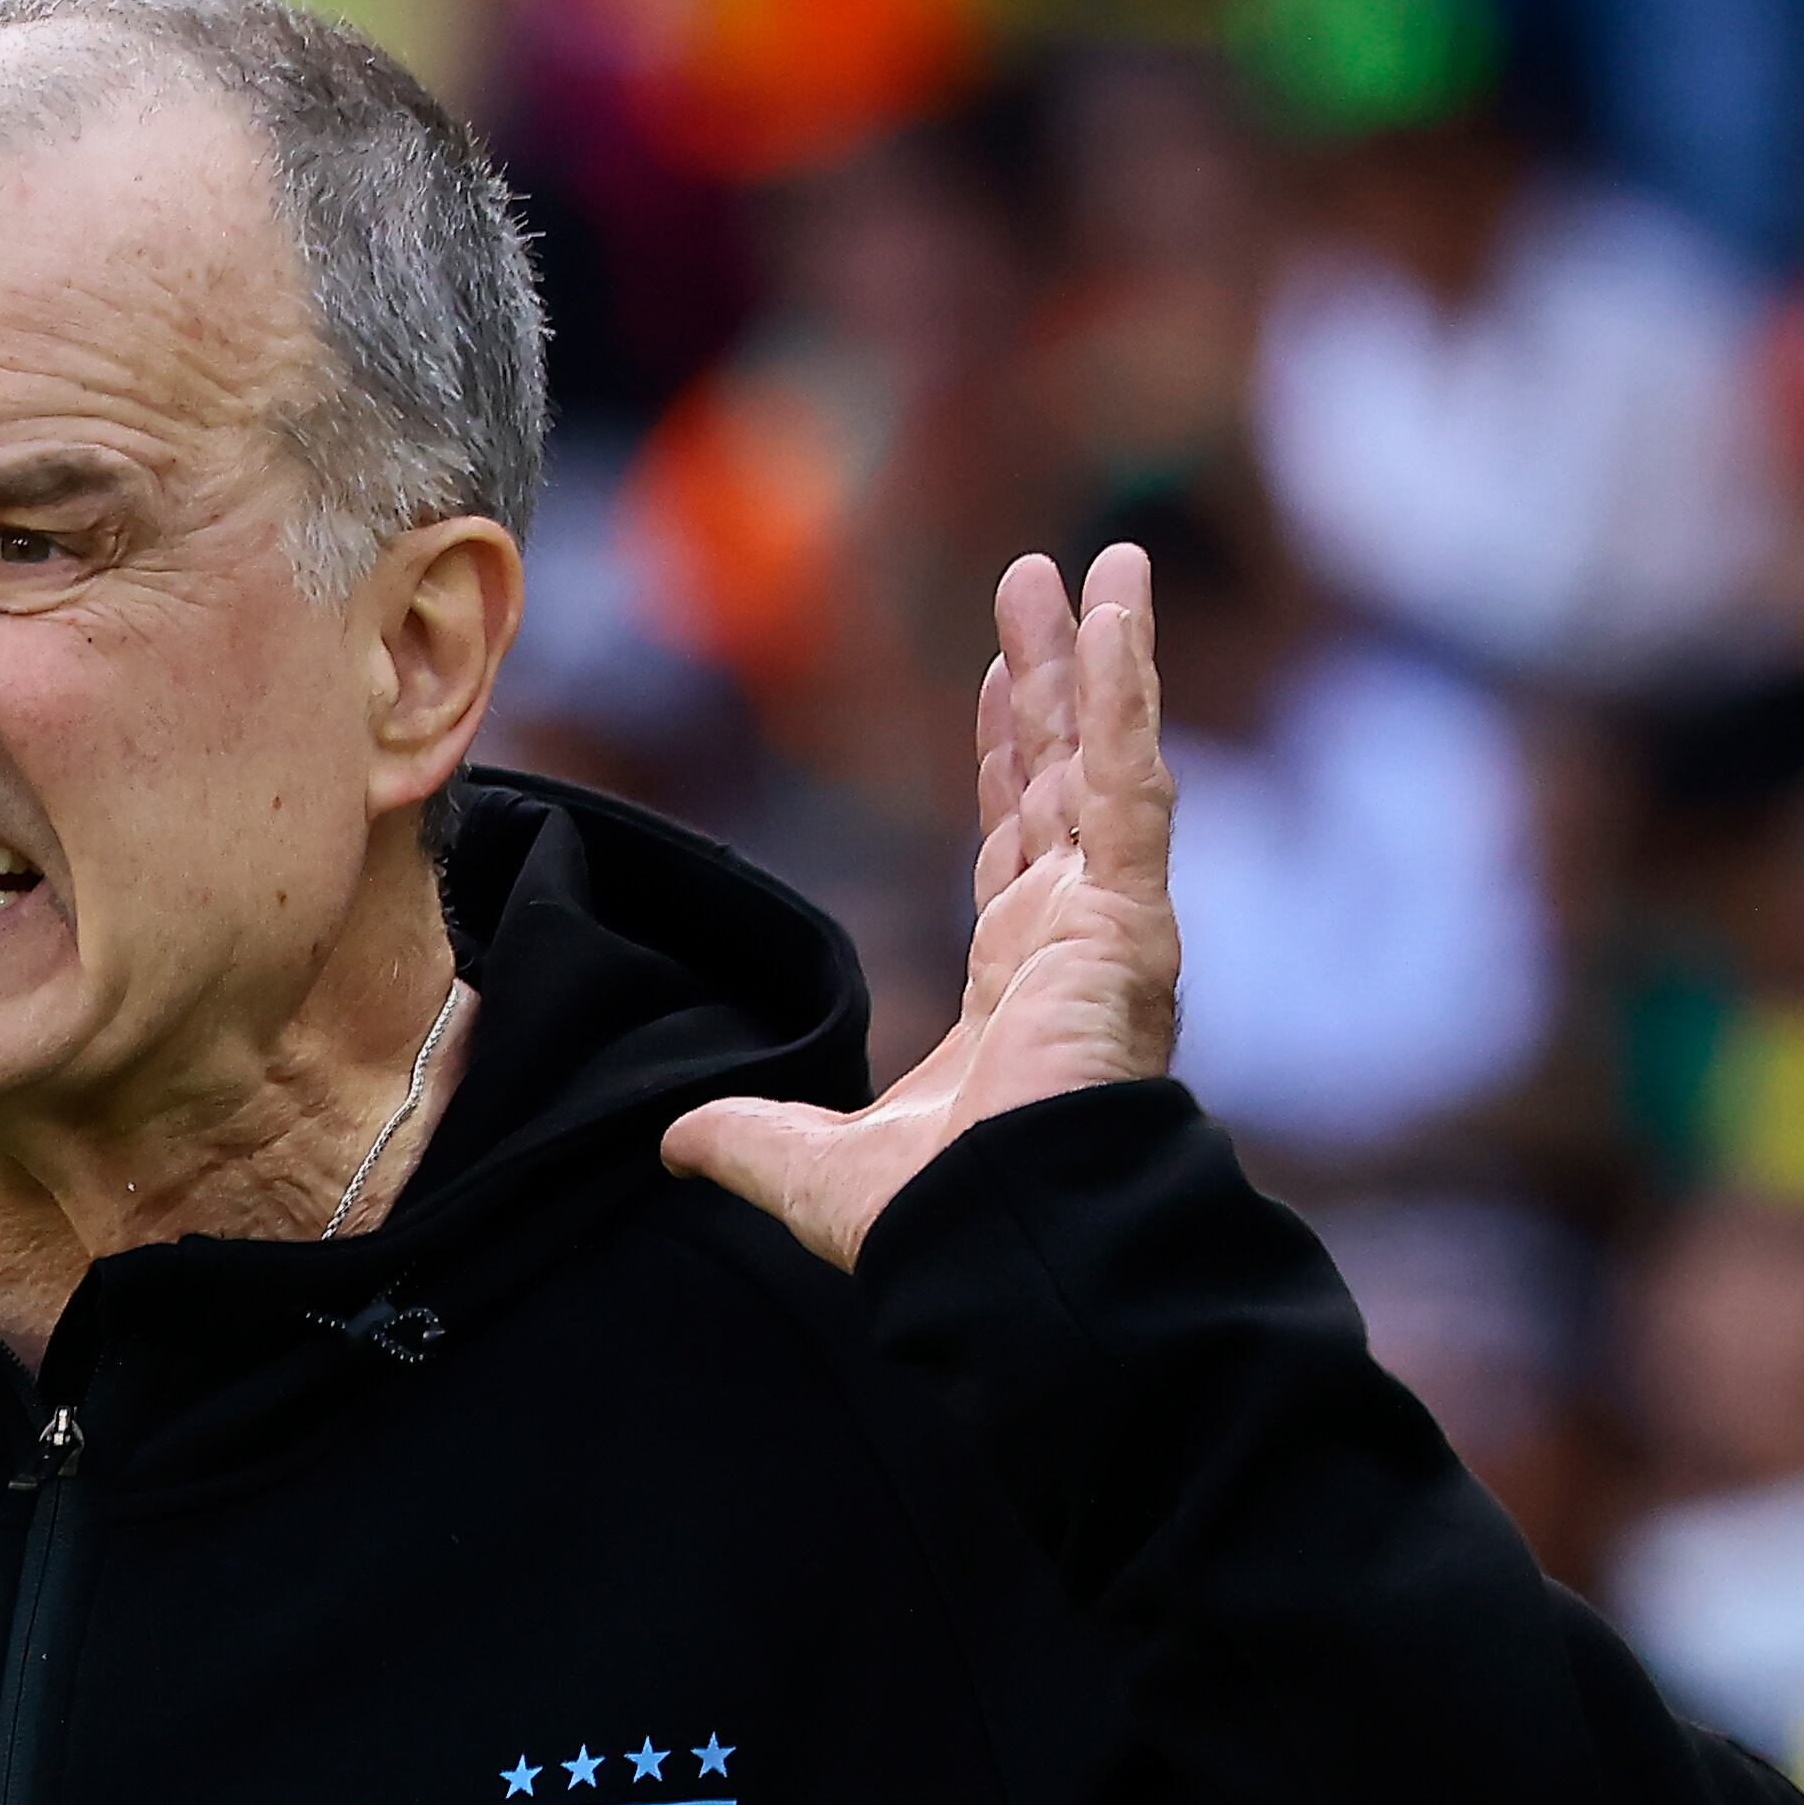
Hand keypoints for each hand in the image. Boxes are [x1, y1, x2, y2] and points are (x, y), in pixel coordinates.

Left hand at [662, 543, 1176, 1267]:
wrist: (1004, 1240)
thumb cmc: (935, 1222)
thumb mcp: (807, 1165)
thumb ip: (746, 1139)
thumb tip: (673, 1144)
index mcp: (1015, 987)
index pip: (1014, 843)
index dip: (1009, 761)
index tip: (999, 687)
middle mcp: (1073, 941)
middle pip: (1059, 778)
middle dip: (1051, 681)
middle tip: (1039, 586)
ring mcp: (1108, 923)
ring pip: (1103, 759)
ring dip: (1100, 659)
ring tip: (1103, 564)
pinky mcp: (1128, 915)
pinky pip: (1130, 779)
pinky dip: (1127, 692)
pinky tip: (1118, 611)